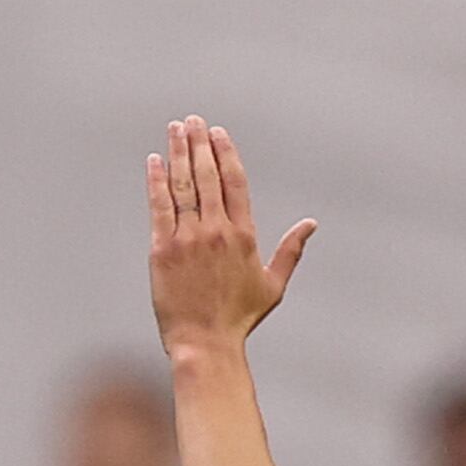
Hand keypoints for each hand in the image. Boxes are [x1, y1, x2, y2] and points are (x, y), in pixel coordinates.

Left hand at [147, 118, 315, 358]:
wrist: (205, 344)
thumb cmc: (239, 319)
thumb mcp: (273, 285)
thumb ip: (291, 251)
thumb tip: (311, 224)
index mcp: (243, 236)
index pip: (235, 182)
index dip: (226, 153)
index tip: (218, 132)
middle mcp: (216, 231)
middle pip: (207, 176)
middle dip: (199, 144)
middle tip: (193, 121)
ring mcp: (188, 239)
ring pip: (182, 185)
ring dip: (178, 153)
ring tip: (175, 129)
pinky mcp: (162, 250)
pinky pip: (159, 207)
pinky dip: (156, 181)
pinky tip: (154, 161)